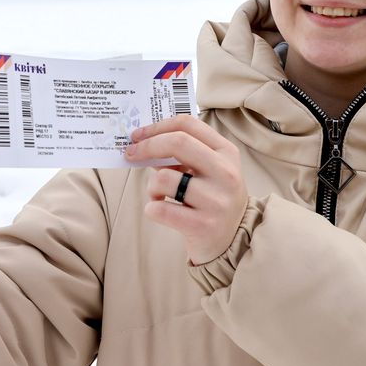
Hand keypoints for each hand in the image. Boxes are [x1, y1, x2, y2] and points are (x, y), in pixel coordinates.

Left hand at [125, 116, 247, 265]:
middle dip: (146, 146)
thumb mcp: (209, 170)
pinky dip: (151, 208)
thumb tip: (143, 143)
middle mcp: (225, 173)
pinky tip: (159, 209)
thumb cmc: (213, 198)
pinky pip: (160, 210)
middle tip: (131, 154)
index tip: (138, 134)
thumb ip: (183, 154)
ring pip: (164, 178)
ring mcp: (216, 200)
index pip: (188, 124)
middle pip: (177, 142)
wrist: (233, 241)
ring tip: (157, 194)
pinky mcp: (203, 226)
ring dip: (151, 186)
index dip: (157, 126)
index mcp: (226, 152)